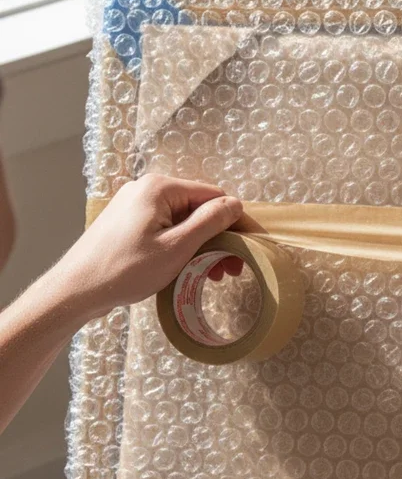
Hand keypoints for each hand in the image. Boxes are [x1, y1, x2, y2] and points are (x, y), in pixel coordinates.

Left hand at [55, 175, 243, 320]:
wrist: (74, 291)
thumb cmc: (125, 270)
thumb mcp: (177, 247)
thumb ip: (210, 222)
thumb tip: (236, 204)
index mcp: (160, 188)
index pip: (214, 196)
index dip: (235, 221)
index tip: (249, 246)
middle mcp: (147, 189)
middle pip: (198, 208)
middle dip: (218, 237)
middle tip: (230, 269)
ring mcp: (135, 204)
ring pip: (182, 220)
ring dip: (201, 245)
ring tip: (211, 274)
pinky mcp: (127, 221)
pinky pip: (165, 228)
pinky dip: (180, 245)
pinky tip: (187, 267)